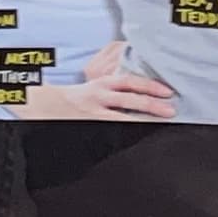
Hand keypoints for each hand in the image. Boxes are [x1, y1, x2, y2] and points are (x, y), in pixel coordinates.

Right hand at [19, 44, 178, 120]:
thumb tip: (144, 93)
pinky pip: (112, 127)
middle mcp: (99, 95)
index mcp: (102, 83)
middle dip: (151, 103)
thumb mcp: (95, 87)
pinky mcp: (90, 124)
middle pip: (129, 98)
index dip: (149, 85)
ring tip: (161, 121)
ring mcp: (94, 112)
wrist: (45, 104)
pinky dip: (126, 130)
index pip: (129, 81)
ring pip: (122, 115)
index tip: (167, 91)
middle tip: (172, 109)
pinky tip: (139, 135)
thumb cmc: (76, 98)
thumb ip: (116, 90)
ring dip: (143, 117)